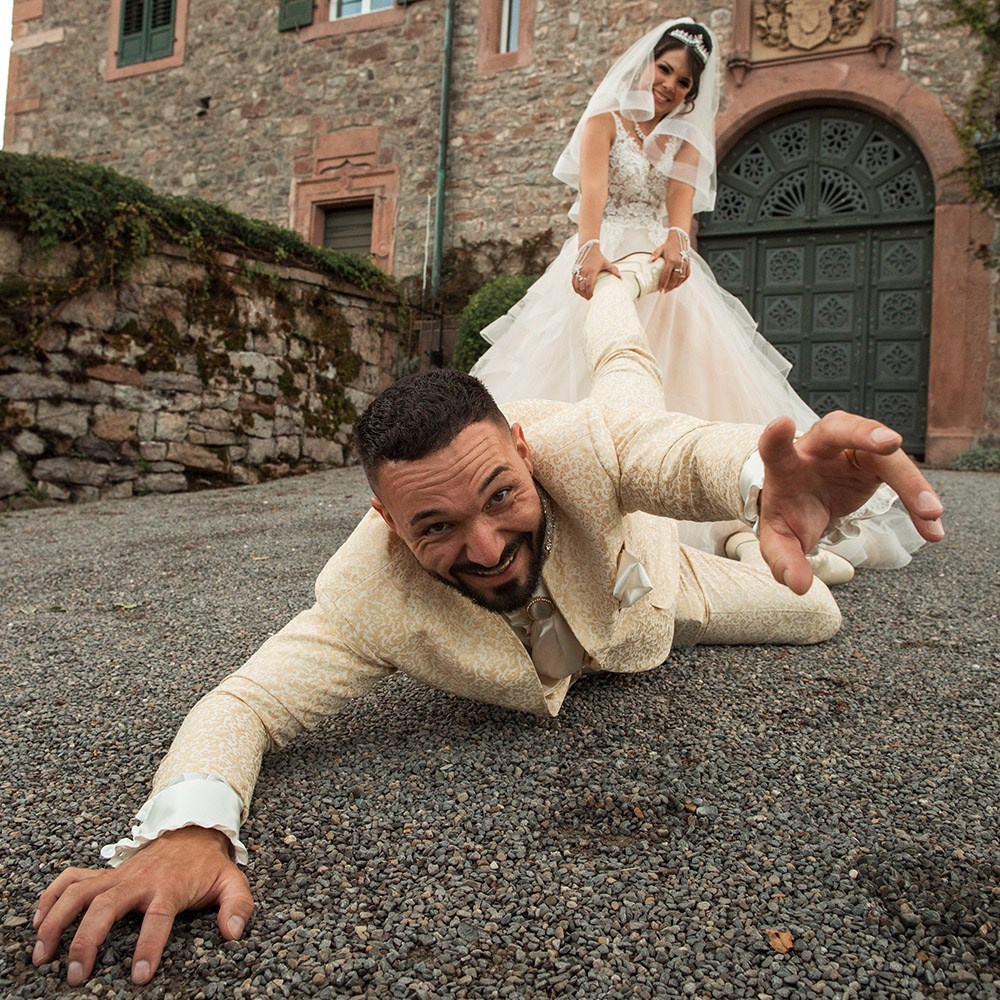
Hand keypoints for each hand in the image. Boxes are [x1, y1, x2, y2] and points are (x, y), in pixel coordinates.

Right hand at [32, 826, 252, 985]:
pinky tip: (37, 922)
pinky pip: (71, 878)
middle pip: (106, 906)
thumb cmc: (208, 865)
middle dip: (87, 940)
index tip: (140, 975)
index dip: (149, 945)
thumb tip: (233, 932)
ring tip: (42, 954)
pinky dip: (51, 896)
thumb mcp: (232, 881)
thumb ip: (238, 905)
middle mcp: (138, 880)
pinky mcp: (105, 873)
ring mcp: (118, 875)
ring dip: (57, 920)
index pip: (158, 917)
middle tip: (76, 975)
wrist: (192, 831)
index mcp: (170, 886)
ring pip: (80, 893)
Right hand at [572, 249, 618, 299]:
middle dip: (586, 295)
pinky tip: (579, 292)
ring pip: (577, 286)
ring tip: (585, 297)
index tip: (593, 297)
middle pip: (582, 287)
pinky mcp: (574, 271)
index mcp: (592, 270)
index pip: (589, 284)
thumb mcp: (606, 263)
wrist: (588, 248)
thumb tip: (620, 277)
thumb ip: (613, 270)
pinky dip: (576, 289)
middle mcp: (584, 271)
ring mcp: (578, 271)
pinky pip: (573, 283)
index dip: (590, 293)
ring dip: (580, 293)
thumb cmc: (598, 256)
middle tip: (590, 299)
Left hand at [650, 232, 687, 292]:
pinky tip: (677, 284)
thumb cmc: (669, 245)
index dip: (663, 283)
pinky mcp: (688, 264)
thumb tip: (649, 261)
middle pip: (674, 279)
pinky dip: (682, 281)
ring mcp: (685, 264)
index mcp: (671, 260)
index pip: (666, 275)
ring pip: (681, 278)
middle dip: (669, 287)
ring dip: (675, 285)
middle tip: (664, 291)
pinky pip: (687, 275)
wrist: (679, 239)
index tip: (660, 289)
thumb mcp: (660, 249)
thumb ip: (654, 255)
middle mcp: (679, 263)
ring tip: (669, 289)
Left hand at [757, 412, 943, 594]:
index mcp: (785, 466)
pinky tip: (933, 526)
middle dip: (863, 433)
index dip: (776, 437)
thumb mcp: (780, 540)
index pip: (774, 449)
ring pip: (882, 453)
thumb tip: (798, 586)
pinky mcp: (875, 459)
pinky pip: (902, 474)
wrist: (805, 499)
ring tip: (930, 514)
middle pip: (838, 429)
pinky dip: (918, 498)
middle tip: (890, 443)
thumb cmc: (789, 513)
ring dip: (909, 481)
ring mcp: (849, 448)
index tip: (781, 424)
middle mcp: (818, 447)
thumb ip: (783, 561)